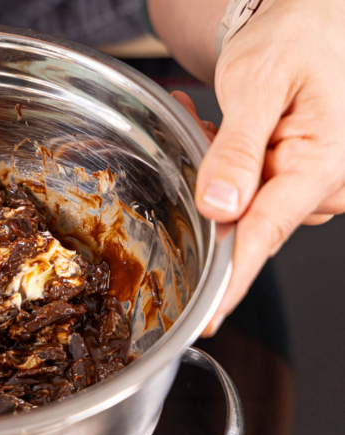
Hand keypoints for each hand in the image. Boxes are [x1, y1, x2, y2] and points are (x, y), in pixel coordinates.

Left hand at [180, 0, 344, 335]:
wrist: (322, 18)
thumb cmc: (305, 36)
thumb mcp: (260, 85)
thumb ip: (239, 149)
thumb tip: (220, 208)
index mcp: (322, 164)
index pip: (265, 235)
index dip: (232, 279)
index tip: (208, 317)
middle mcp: (323, 184)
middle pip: (244, 215)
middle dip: (209, 183)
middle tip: (199, 121)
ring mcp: (313, 183)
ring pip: (242, 200)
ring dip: (217, 164)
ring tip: (212, 112)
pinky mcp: (301, 177)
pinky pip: (252, 186)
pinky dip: (229, 162)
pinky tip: (222, 126)